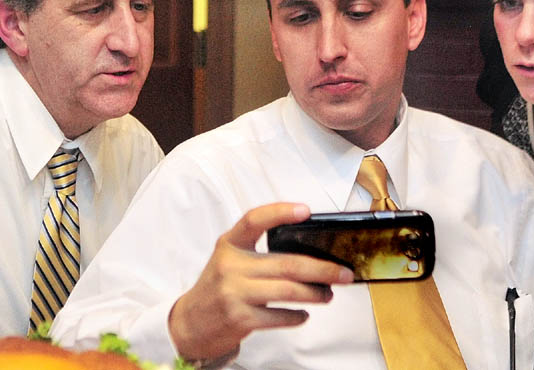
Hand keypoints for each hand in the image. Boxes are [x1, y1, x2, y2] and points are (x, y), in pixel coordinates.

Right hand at [167, 202, 354, 360]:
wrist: (190, 323)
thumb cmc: (218, 288)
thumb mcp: (229, 260)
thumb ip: (258, 252)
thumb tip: (309, 253)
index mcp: (230, 244)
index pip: (254, 220)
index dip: (280, 212)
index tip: (306, 210)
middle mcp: (230, 265)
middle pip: (286, 262)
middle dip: (322, 269)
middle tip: (343, 273)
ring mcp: (234, 292)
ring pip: (287, 290)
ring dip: (315, 293)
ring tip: (328, 294)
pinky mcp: (239, 317)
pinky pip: (278, 316)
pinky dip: (296, 316)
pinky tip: (303, 313)